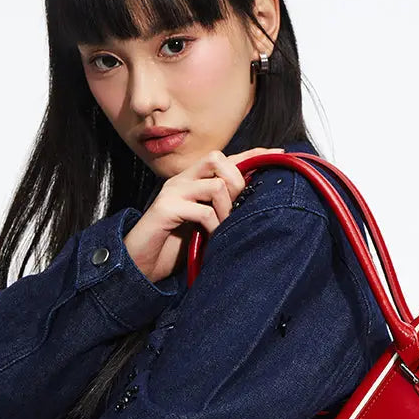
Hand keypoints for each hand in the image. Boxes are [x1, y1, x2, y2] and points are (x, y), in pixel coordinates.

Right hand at [124, 146, 285, 283]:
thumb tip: (254, 203)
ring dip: (228, 209)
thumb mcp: (204, 224)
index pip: (226, 158)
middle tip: (239, 210)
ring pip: (215, 185)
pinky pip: (202, 211)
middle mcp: (182, 180)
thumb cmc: (173, 246)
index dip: (252, 154)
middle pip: (219, 160)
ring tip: (225, 229)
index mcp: (192, 180)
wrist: (140, 263)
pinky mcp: (165, 209)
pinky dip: (214, 226)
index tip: (278, 154)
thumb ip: (222, 209)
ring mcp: (172, 192)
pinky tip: (212, 238)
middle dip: (238, 183)